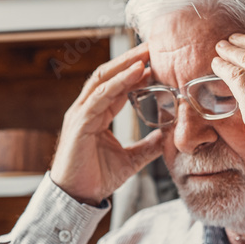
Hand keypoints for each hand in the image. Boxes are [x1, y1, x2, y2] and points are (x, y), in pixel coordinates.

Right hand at [50, 43, 164, 205]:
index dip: (136, 72)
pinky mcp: (80, 123)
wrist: (77, 197)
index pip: (117, 85)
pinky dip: (119, 82)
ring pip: (103, 79)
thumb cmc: (95, 178)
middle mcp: (86, 109)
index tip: (157, 61)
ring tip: (146, 53)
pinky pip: (101, 96)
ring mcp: (81, 114)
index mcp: (96, 115)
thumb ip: (147, 147)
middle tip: (153, 46)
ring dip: (126, 64)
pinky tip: (136, 72)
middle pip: (108, 75)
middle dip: (130, 59)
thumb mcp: (130, 160)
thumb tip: (166, 138)